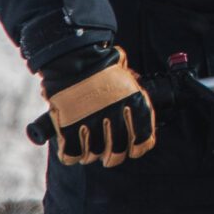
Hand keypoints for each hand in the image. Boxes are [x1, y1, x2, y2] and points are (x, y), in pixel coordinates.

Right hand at [41, 45, 157, 166]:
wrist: (74, 57)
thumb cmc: (101, 64)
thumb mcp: (126, 76)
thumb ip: (132, 91)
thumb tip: (136, 96)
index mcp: (135, 105)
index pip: (144, 141)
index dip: (138, 147)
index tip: (133, 148)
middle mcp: (116, 118)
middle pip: (118, 153)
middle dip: (114, 156)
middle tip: (109, 154)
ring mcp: (92, 124)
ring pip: (95, 155)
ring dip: (92, 154)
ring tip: (89, 147)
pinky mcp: (69, 128)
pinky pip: (72, 154)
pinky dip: (71, 155)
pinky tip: (72, 149)